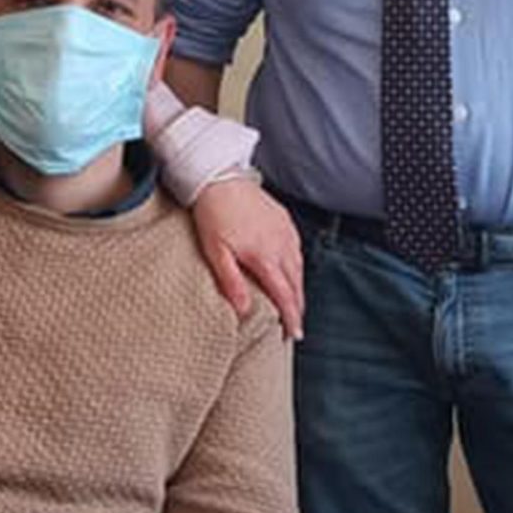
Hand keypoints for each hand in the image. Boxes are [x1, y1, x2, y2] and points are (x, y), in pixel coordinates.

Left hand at [191, 176, 304, 339]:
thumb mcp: (216, 251)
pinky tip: (290, 272)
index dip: (291, 317)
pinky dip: (296, 267)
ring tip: (294, 304)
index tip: (294, 335)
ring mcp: (285, 231)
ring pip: (299, 268)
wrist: (220, 177)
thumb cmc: (213, 214)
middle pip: (296, 284)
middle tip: (296, 327)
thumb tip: (245, 310)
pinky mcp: (284, 220)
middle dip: (298, 308)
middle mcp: (281, 245)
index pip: (284, 295)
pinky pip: (296, 250)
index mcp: (265, 256)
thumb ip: (231, 282)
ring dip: (298, 289)